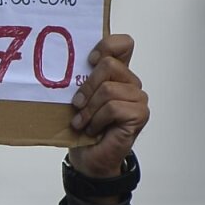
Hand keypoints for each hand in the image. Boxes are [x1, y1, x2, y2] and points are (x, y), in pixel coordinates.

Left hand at [67, 34, 149, 178]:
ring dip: (89, 109)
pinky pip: (113, 107)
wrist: (88, 160)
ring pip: (108, 89)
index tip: (90, 60)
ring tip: (82, 122)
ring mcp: (137, 99)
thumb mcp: (76, 99)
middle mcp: (130, 83)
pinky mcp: (139, 114)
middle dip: (86, 86)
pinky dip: (97, 120)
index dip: (107, 45)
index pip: (123, 44)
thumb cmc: (82, 129)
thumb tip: (65, 63)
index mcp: (117, 74)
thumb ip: (79, 80)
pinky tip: (94, 129)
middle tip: (77, 104)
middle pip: (109, 65)